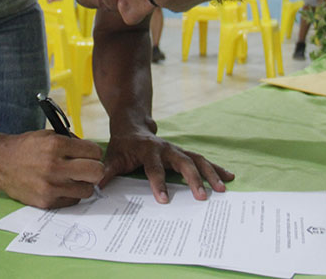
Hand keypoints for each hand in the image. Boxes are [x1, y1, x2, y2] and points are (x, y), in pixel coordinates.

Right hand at [0, 130, 103, 208]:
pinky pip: (73, 200)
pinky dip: (72, 194)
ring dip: (84, 184)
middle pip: (96, 172)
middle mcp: (54, 166)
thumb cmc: (27, 148)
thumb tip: (92, 154)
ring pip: (87, 190)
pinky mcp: (46, 201)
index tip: (90, 155)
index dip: (95, 153)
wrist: (1, 163)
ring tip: (74, 178)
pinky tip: (62, 186)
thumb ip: (71, 142)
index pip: (94, 152)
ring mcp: (50, 186)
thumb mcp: (49, 135)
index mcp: (56, 145)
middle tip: (88, 168)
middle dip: (95, 169)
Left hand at [99, 130, 233, 202]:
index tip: (163, 200)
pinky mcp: (184, 153)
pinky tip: (229, 177)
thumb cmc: (123, 146)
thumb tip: (96, 186)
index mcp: (148, 150)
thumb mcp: (113, 157)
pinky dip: (216, 168)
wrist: (132, 126)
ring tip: (222, 189)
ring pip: (197, 160)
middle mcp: (166, 148)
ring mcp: (177, 150)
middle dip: (193, 179)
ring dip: (210, 173)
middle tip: (202, 197)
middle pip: (183, 162)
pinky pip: (202, 160)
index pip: (153, 168)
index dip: (158, 183)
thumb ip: (106, 172)